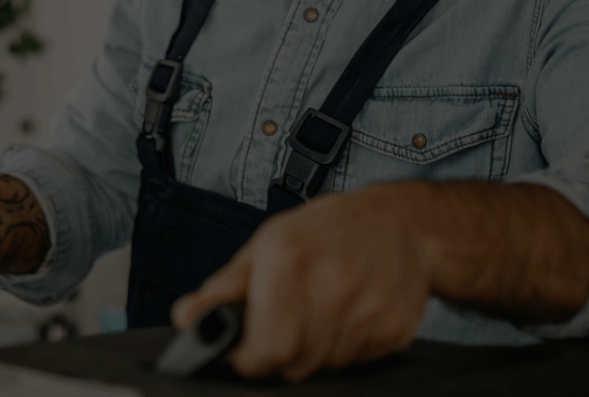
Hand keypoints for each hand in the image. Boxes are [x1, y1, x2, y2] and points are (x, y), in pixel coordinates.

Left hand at [169, 184, 433, 381]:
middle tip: (284, 327)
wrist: (402, 223)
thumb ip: (225, 287)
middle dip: (280, 355)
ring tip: (320, 312)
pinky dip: (345, 347)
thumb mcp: (268, 243)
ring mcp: (367, 311)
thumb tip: (186, 318)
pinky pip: (357, 361)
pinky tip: (348, 314)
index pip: (265, 350)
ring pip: (324, 366)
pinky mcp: (394, 329)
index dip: (249, 359)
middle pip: (293, 365)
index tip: (246, 352)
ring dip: (314, 351)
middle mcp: (330, 288)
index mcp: (289, 263)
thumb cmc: (327, 230)